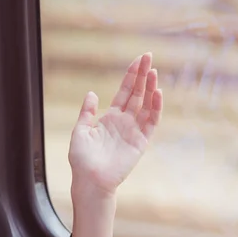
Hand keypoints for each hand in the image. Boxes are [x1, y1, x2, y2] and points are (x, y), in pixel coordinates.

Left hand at [68, 52, 162, 200]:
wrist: (90, 180)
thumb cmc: (82, 159)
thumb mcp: (80, 131)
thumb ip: (87, 112)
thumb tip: (92, 93)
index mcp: (110, 117)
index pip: (124, 92)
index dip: (131, 76)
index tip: (139, 60)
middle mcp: (124, 121)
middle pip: (137, 94)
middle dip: (143, 75)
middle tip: (149, 57)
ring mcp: (134, 131)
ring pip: (146, 105)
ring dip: (151, 88)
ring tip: (154, 72)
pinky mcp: (140, 142)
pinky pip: (151, 122)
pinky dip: (156, 108)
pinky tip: (157, 93)